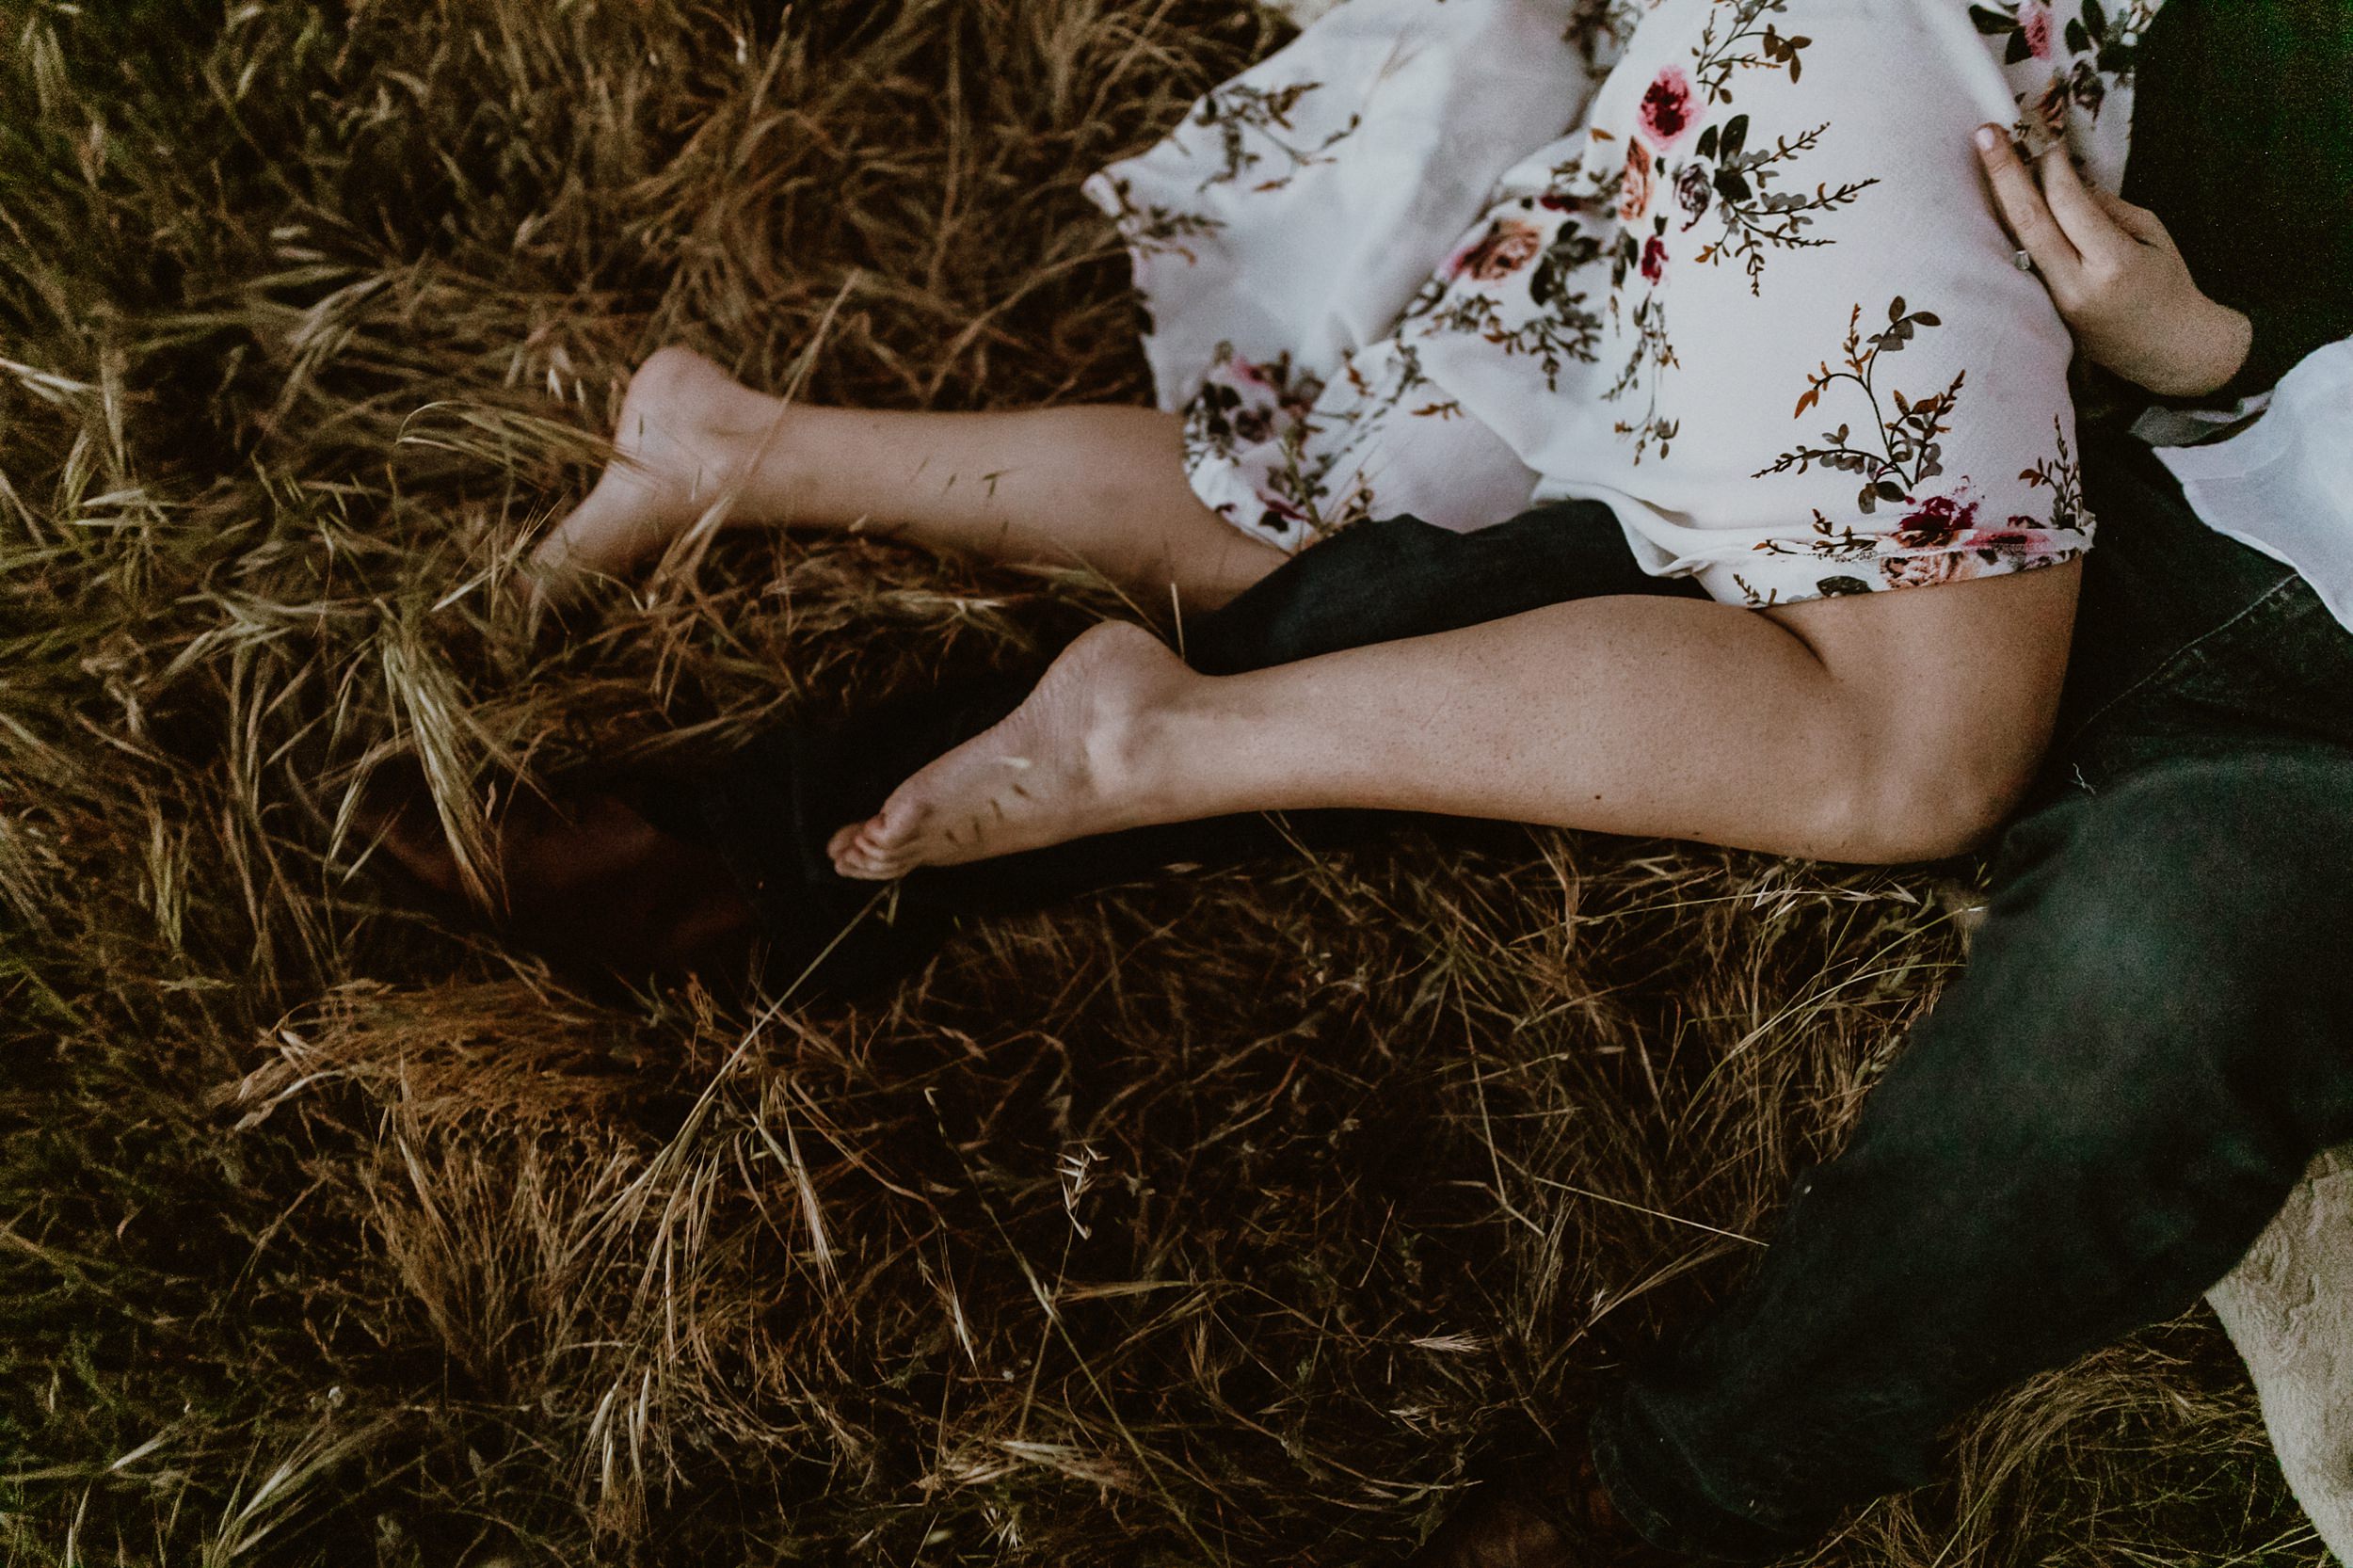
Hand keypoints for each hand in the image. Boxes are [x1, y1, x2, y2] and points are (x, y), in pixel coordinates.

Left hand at [1973, 124, 2252, 397]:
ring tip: (1983, 157)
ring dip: (1994, 199)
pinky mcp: (2040, 314)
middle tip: (1985, 133)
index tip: (2041, 135)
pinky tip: (1992, 201)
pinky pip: (2017, 263)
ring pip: (2014, 244)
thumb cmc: (2167, 284)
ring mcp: (2052, 305)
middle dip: (2004, 173)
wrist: (2168, 350)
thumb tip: (2065, 179)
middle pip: (2028, 222)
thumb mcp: (2152, 235)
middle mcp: (2075, 286)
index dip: (2052, 165)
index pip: (2069, 204)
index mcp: (2113, 264)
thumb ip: (2108, 207)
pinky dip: (2004, 229)